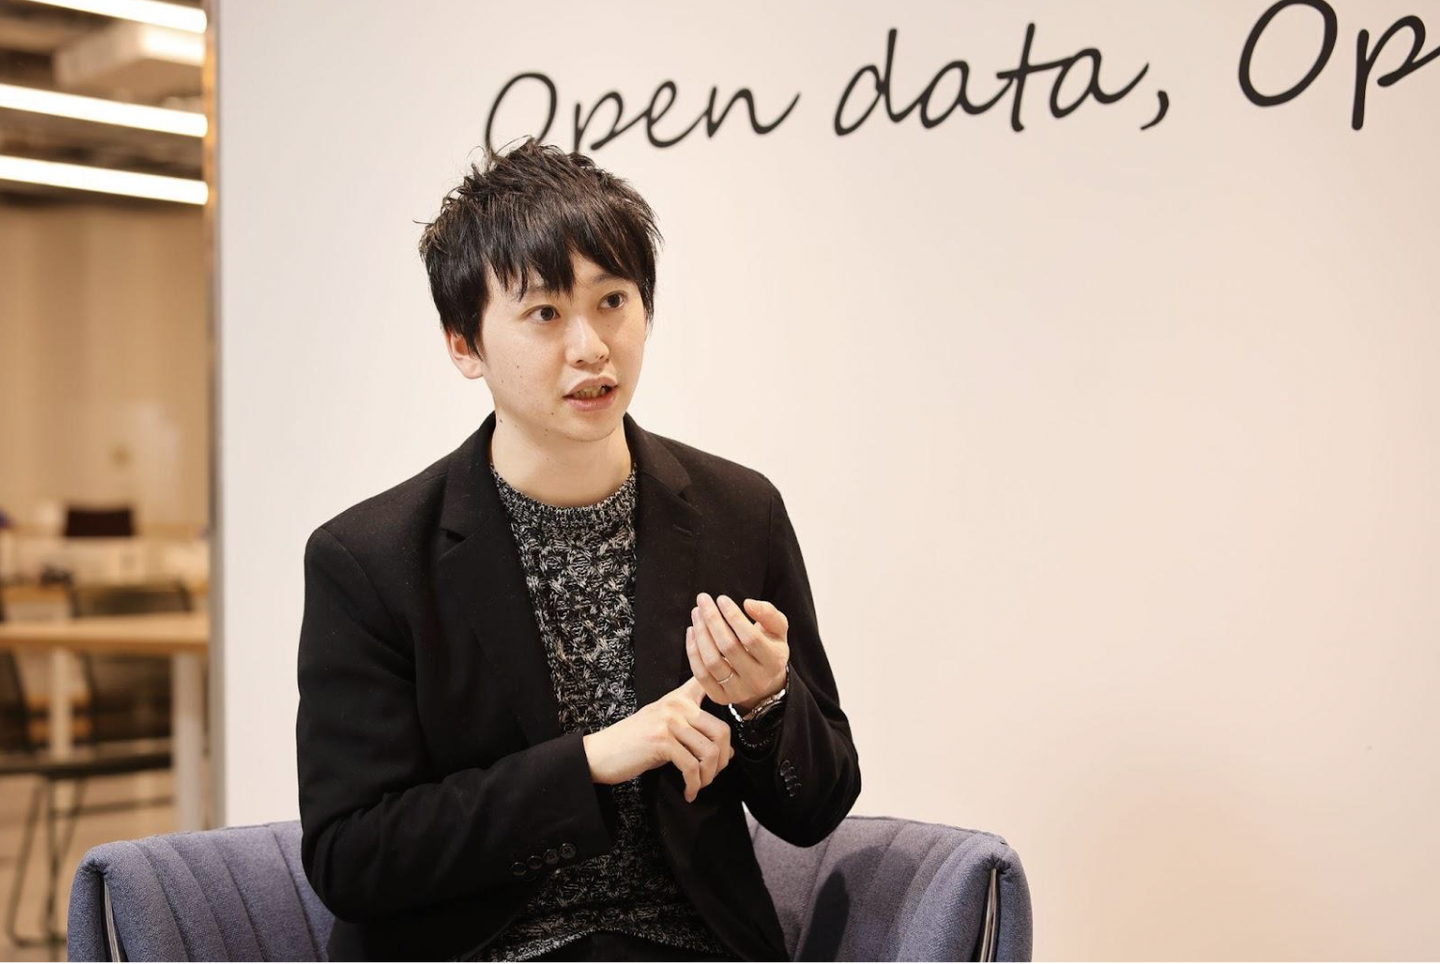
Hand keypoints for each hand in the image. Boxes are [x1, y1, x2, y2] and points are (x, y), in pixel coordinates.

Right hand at [581, 677, 735, 802]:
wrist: (600, 753)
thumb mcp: (666, 731)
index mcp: (678, 698)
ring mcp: (669, 722)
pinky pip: (692, 766)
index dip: (726, 690)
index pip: (706, 683)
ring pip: (710, 751)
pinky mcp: (661, 742)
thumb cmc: (635, 744)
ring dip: (708, 776)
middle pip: (722, 730)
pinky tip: (689, 792)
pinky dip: (694, 784)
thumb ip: (695, 734)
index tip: (734, 708)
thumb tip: (728, 752)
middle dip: (722, 760)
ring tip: (698, 785)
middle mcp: (676, 705)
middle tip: (711, 774)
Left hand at [686, 593, 789, 713]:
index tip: (721, 599)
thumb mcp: (778, 629)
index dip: (733, 617)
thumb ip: (768, 613)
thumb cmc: (769, 646)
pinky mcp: (720, 697)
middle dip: (712, 620)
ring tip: (696, 613)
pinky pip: (700, 674)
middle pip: (728, 647)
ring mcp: (738, 692)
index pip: (750, 638)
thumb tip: (748, 603)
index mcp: (774, 662)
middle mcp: (757, 680)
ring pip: (712, 661)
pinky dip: (692, 651)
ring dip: (700, 634)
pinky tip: (692, 631)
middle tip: (703, 600)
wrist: (765, 680)